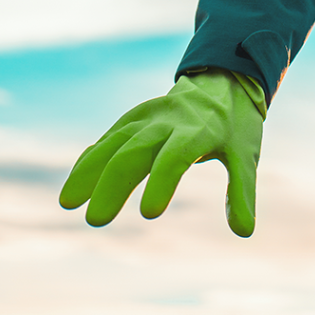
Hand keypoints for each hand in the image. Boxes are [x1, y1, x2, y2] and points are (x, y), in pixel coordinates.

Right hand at [59, 70, 266, 236]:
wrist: (222, 82)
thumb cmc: (236, 126)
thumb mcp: (246, 156)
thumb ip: (242, 193)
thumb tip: (245, 232)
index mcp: (197, 130)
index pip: (175, 157)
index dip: (161, 183)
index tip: (149, 214)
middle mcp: (165, 121)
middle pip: (133, 153)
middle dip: (112, 186)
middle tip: (96, 220)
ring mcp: (144, 118)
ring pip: (111, 144)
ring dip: (87, 173)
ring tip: (68, 203)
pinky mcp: (131, 121)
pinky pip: (107, 140)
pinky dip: (90, 160)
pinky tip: (75, 186)